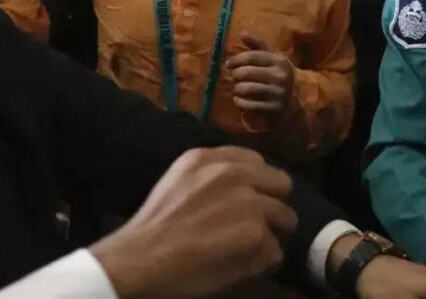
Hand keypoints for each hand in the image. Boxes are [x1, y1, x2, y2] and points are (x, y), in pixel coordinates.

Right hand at [90, 147, 297, 298]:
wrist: (140, 260)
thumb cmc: (154, 227)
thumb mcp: (179, 180)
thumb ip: (211, 175)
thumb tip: (245, 186)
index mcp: (211, 157)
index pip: (256, 161)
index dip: (257, 184)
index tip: (249, 200)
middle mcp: (234, 173)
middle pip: (281, 184)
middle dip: (272, 205)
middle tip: (255, 226)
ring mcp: (249, 202)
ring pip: (285, 218)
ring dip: (269, 236)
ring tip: (245, 250)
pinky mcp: (257, 233)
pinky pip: (276, 252)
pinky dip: (261, 263)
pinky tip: (238, 267)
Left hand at [227, 33, 295, 117]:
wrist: (293, 103)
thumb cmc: (278, 76)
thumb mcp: (272, 59)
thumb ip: (257, 46)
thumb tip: (242, 33)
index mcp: (279, 61)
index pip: (252, 56)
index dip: (236, 59)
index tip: (228, 64)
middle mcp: (280, 76)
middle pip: (246, 72)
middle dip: (236, 75)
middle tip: (235, 77)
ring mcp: (278, 94)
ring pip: (246, 89)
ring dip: (237, 89)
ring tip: (238, 89)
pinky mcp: (273, 109)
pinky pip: (248, 105)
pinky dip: (239, 102)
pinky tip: (238, 100)